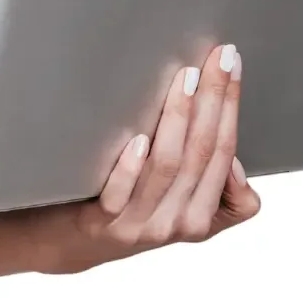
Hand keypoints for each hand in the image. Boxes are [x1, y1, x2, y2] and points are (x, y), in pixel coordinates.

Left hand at [43, 42, 261, 273]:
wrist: (70, 244)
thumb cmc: (129, 210)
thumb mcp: (180, 206)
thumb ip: (213, 187)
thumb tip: (232, 158)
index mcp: (202, 217)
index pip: (223, 153)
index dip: (230, 107)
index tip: (231, 65)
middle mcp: (175, 223)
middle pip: (202, 154)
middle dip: (214, 101)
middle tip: (217, 59)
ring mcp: (138, 224)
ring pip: (167, 167)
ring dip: (178, 120)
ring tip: (185, 81)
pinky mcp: (100, 223)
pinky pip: (119, 195)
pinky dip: (131, 167)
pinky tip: (137, 139)